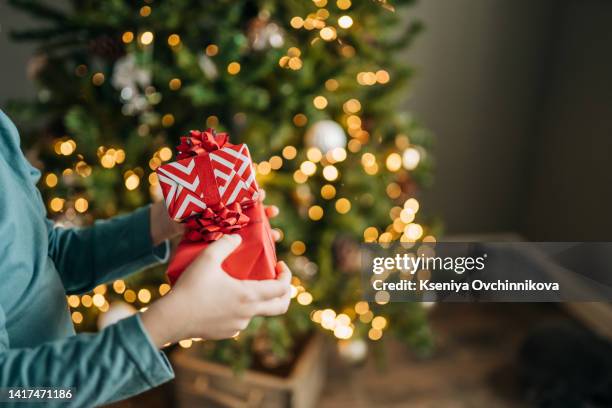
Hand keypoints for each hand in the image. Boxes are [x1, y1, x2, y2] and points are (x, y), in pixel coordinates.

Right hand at [141, 234, 291, 346]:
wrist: (172, 318)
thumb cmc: (191, 287)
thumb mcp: (208, 258)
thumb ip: (226, 243)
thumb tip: (238, 237)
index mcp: (249, 295)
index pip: (281, 289)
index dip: (286, 276)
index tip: (280, 265)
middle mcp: (248, 313)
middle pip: (280, 307)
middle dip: (285, 293)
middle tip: (278, 280)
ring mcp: (238, 325)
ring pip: (257, 312)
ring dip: (257, 298)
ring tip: (243, 283)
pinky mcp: (227, 333)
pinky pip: (240, 319)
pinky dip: (240, 308)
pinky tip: (226, 298)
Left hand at [149, 189, 279, 244]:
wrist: (168, 222)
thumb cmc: (177, 205)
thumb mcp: (183, 200)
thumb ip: (191, 197)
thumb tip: (192, 190)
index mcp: (221, 198)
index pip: (242, 194)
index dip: (252, 193)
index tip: (260, 193)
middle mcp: (227, 211)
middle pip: (251, 211)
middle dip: (264, 212)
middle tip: (274, 213)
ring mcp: (226, 227)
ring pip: (251, 228)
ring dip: (265, 231)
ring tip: (277, 235)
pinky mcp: (223, 242)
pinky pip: (242, 245)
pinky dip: (255, 248)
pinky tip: (266, 252)